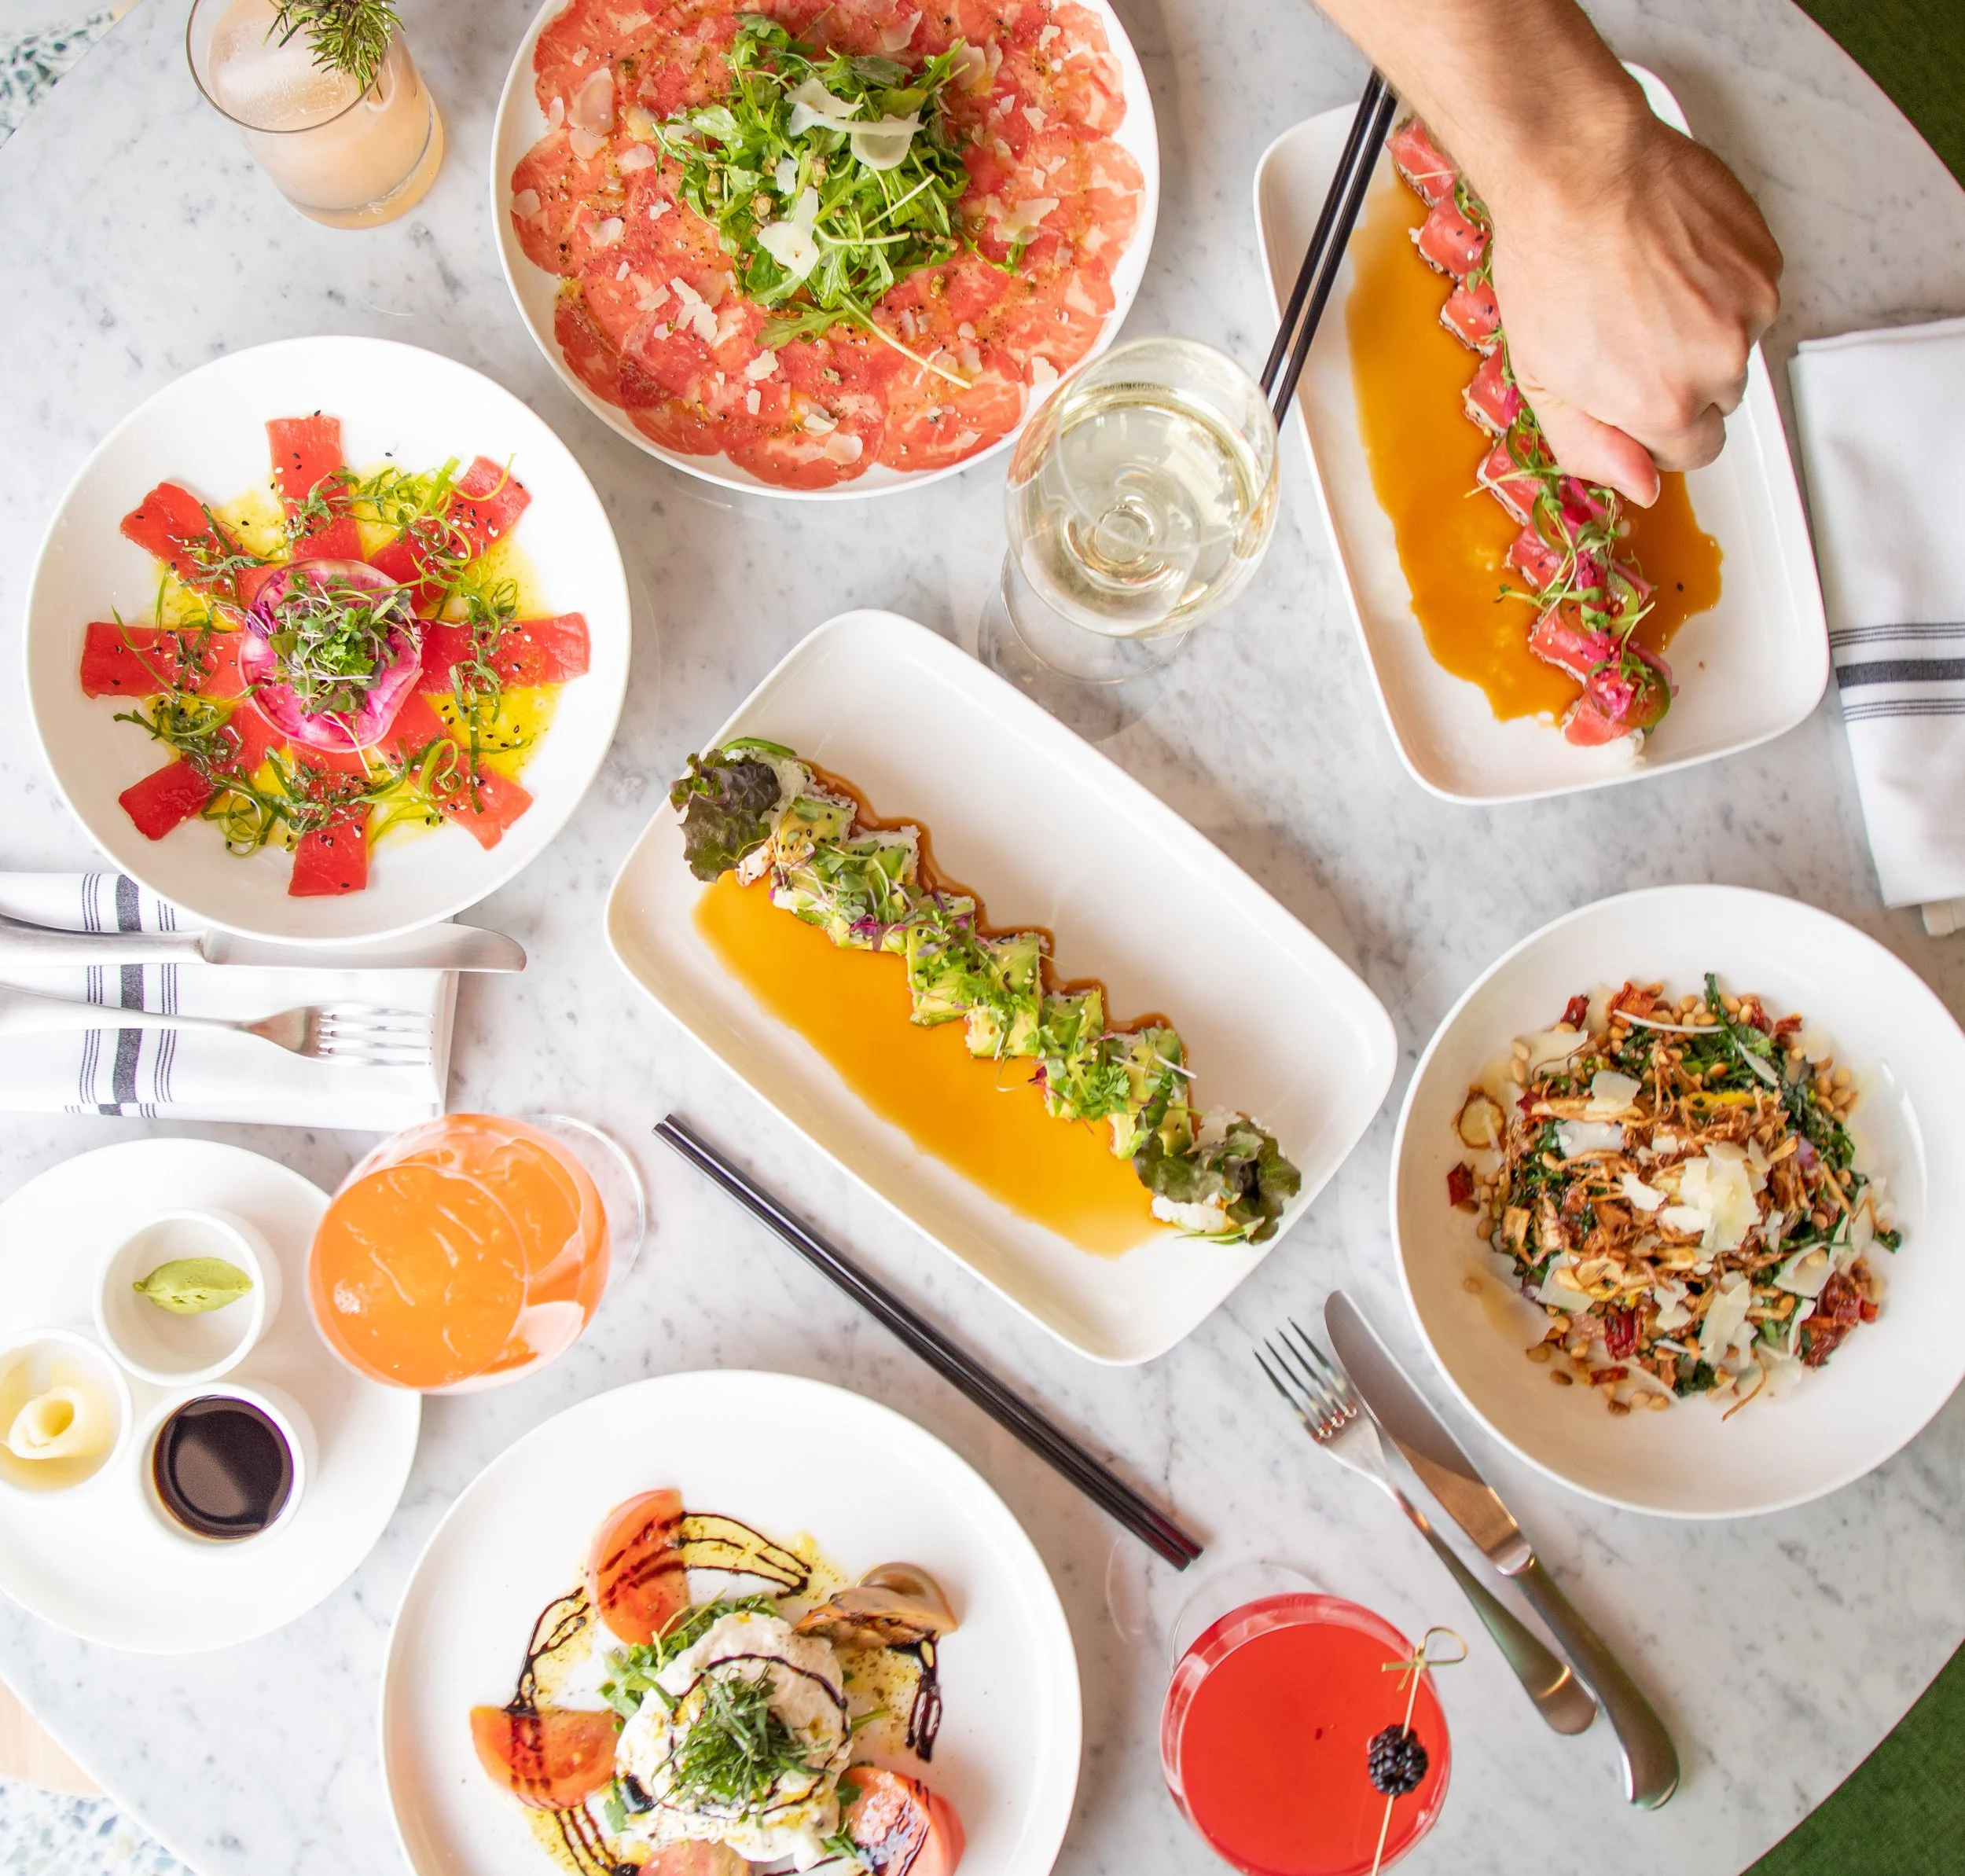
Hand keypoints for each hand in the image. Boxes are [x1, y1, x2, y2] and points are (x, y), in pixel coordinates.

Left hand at [1484, 105, 1782, 505]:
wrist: (1578, 168)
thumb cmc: (1549, 265)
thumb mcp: (1543, 383)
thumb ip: (1590, 448)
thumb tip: (1644, 491)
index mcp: (1664, 405)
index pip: (1691, 453)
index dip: (1653, 427)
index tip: (1627, 395)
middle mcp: (1719, 362)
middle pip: (1717, 400)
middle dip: (1678, 380)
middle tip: (1628, 333)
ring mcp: (1750, 305)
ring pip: (1737, 346)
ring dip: (1701, 329)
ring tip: (1646, 289)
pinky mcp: (1765, 257)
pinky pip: (1750, 294)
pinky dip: (1719, 284)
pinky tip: (1670, 259)